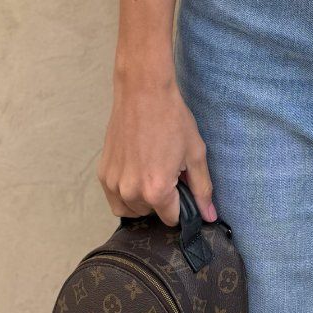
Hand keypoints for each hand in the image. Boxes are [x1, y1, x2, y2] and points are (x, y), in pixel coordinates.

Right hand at [98, 71, 217, 228]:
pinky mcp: (103, 174)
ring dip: (143, 199)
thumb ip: (203, 189)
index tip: (183, 187)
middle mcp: (131, 192)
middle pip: (152, 213)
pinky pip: (115, 198)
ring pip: (132, 209)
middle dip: (163, 199)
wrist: (143, 93)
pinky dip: (126, 192)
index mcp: (156, 191)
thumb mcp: (195, 154)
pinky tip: (138, 169)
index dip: (182, 205)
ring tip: (152, 170)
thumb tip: (210, 216)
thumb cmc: (172, 120)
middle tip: (168, 171)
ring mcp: (113, 184)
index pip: (172, 219)